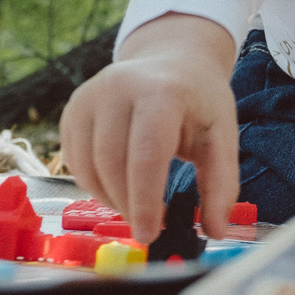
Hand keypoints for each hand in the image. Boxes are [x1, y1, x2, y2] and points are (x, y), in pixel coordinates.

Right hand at [59, 14, 239, 243]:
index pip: (146, 155)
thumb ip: (221, 183)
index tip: (150, 234)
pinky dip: (95, 184)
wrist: (172, 60)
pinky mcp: (72, 110)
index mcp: (161, 92)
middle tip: (148, 228)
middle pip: (112, 165)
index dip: (145, 200)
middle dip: (128, 205)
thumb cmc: (199, 100)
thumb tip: (215, 230)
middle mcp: (117, 89)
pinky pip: (75, 162)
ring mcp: (88, 97)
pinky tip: (120, 185)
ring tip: (137, 205)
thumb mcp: (222, 135)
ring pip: (88, 167)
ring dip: (111, 198)